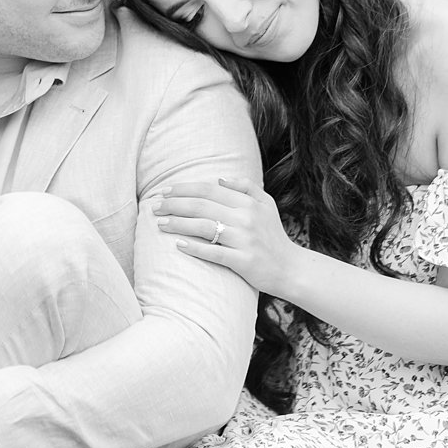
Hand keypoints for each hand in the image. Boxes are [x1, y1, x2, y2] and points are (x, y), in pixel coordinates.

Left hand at [152, 176, 299, 295]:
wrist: (291, 268)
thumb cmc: (273, 235)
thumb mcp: (266, 204)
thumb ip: (245, 187)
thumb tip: (218, 178)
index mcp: (249, 203)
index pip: (209, 189)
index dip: (184, 188)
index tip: (165, 191)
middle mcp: (246, 218)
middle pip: (202, 206)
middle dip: (174, 205)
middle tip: (155, 207)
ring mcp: (245, 240)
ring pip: (204, 227)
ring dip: (178, 224)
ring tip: (160, 224)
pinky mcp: (244, 261)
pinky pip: (214, 252)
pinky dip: (195, 248)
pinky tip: (178, 244)